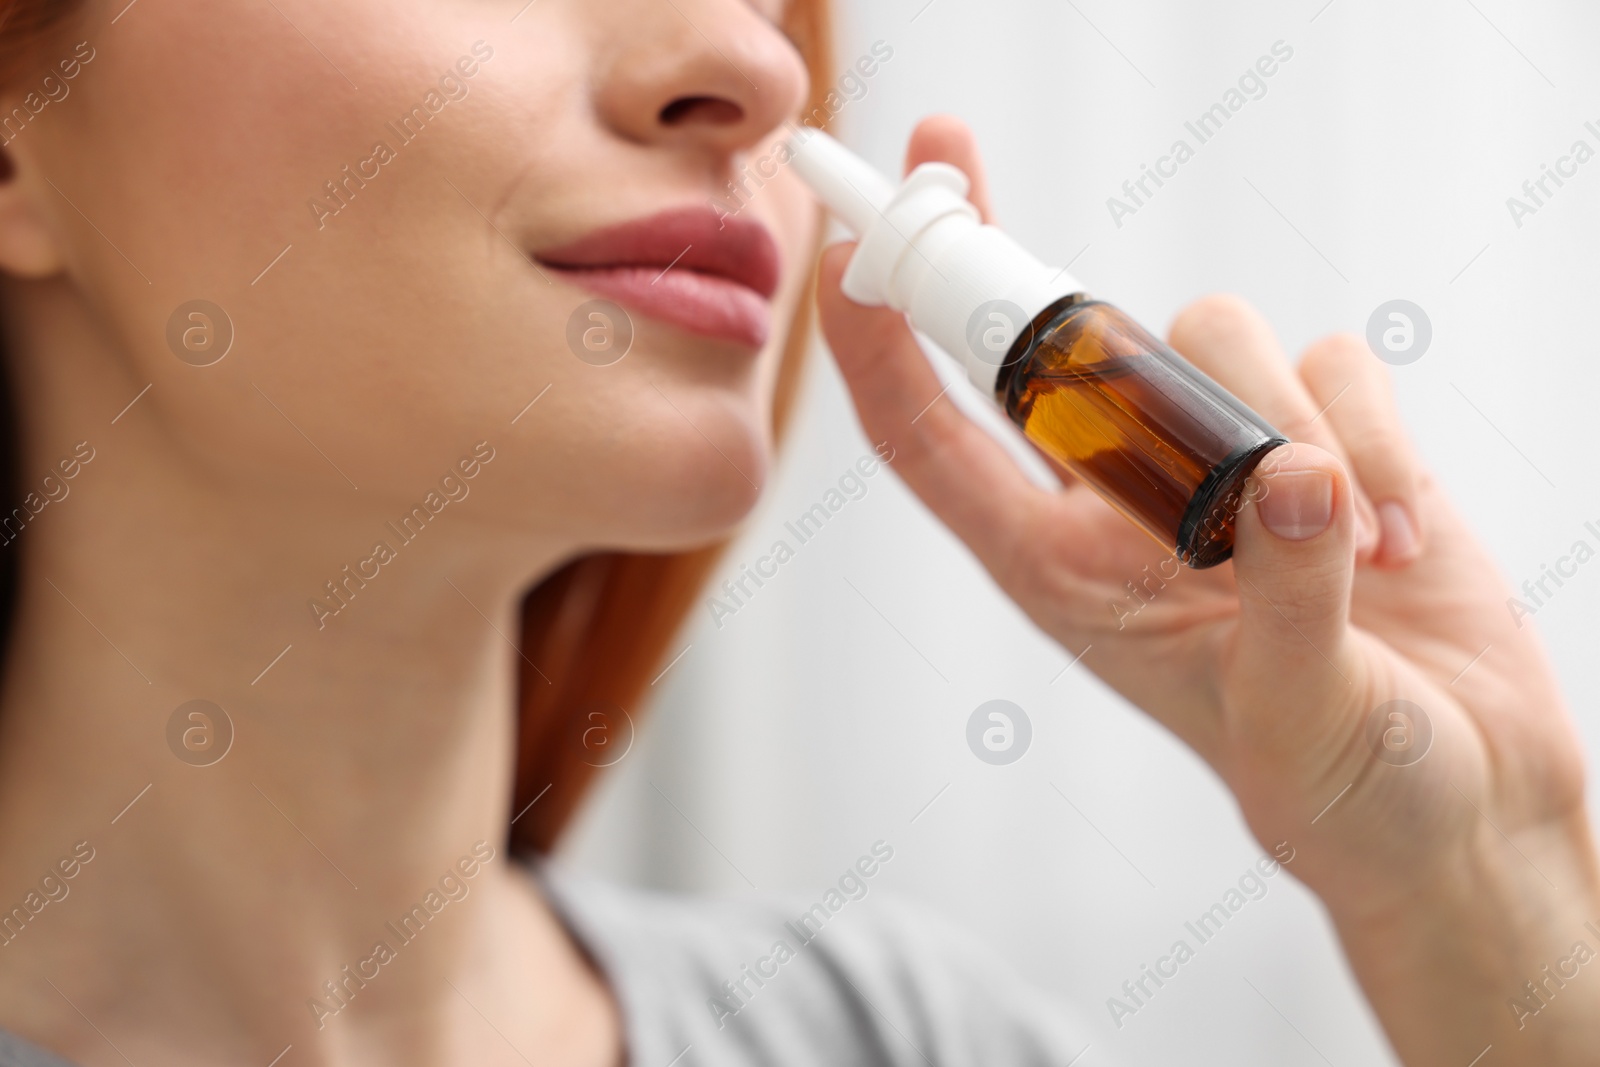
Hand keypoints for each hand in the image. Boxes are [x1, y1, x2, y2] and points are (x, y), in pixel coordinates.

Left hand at [815, 115, 1599, 1065]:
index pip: (936, 445)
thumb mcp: (1300, 723)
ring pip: (1203, 332)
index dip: (877, 349)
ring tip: (1359, 551)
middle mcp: (1129, 504)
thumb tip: (1288, 476)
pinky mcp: (1330, 439)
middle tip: (946, 144)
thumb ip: (1288, 606)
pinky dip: (1375, 434)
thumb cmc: (1351, 798)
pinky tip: (1404, 546)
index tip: (842, 247)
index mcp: (1064, 573)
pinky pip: (1332, 358)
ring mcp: (1229, 464)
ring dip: (1285, 415)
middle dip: (997, 249)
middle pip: (1044, 344)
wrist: (1466, 803)